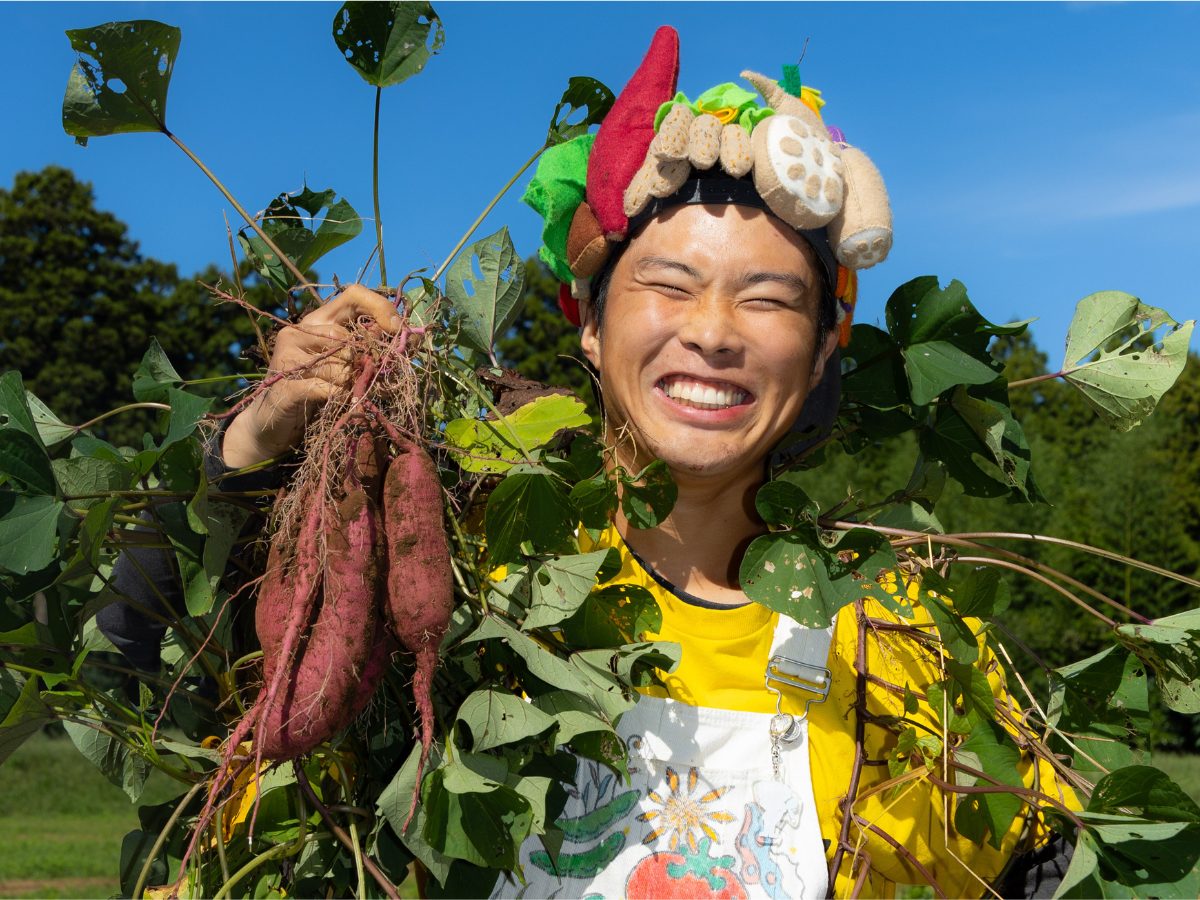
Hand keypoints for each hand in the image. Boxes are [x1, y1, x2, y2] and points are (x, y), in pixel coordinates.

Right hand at [222, 285, 401, 468]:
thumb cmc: (322, 389)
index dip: (379, 307)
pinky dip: (337, 398)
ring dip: (349, 385)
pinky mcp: (284, 381)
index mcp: (320, 320)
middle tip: (358, 379)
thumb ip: (374, 348)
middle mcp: (300, 329)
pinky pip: (328, 389)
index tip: (397, 328)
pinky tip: (328, 400)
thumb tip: (410, 337)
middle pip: (348, 337)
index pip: (353, 295)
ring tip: (336, 392)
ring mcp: (288, 353)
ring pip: (341, 367)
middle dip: (362, 364)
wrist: (281, 422)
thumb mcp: (350, 364)